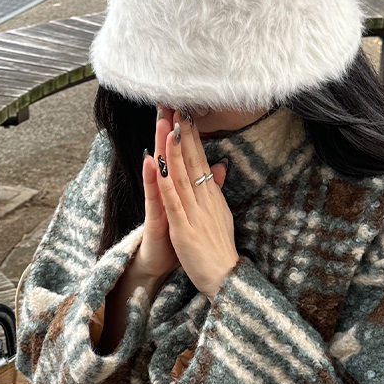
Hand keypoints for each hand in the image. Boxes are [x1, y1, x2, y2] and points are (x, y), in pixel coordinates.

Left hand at [153, 108, 235, 300]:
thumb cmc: (220, 250)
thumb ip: (215, 191)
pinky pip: (172, 201)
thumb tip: (218, 167)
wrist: (226, 278)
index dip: (191, 135)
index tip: (183, 112)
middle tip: (174, 104)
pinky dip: (164, 181)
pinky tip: (157, 165)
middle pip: (191, 161)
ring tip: (167, 124)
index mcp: (211, 196)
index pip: (199, 159)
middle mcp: (204, 199)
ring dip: (172, 150)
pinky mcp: (183, 228)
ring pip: (181, 175)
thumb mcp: (220, 215)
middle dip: (181, 132)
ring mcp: (194, 213)